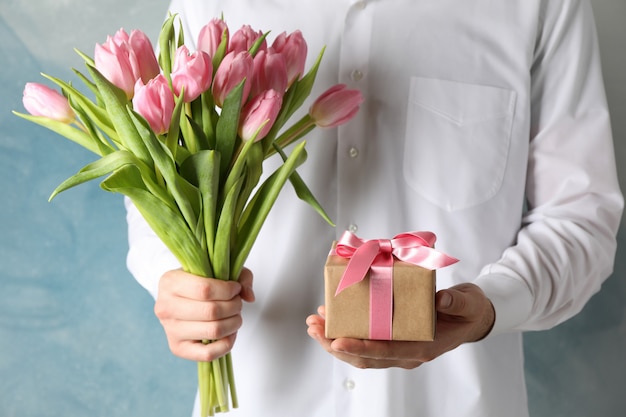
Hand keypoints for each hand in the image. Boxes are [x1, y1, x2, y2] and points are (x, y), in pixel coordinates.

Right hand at [154, 268, 254, 361]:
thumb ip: (240, 276)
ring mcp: (170, 330)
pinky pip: (208, 354)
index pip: (205, 290)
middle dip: (234, 306)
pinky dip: (227, 344)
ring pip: (213, 331)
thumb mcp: (218, 269)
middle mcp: (165, 307)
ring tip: (235, 316)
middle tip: (237, 303)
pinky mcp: (178, 348)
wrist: (179, 297)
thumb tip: (249, 296)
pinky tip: (230, 332)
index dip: (228, 290)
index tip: (235, 288)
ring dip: (234, 323)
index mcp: (170, 282)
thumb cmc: (200, 281)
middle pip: (211, 311)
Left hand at [306, 283, 494, 368]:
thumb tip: (441, 300)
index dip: (361, 348)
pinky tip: (331, 320)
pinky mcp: (393, 340)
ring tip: (315, 324)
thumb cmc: (468, 310)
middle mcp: (407, 353)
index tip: (337, 341)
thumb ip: (456, 303)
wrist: (472, 317)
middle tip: (315, 327)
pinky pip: (366, 342)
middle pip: (366, 357)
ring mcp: (399, 349)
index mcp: (423, 347)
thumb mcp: (467, 303)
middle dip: (336, 344)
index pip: (387, 352)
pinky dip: (346, 333)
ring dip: (335, 341)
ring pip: (361, 353)